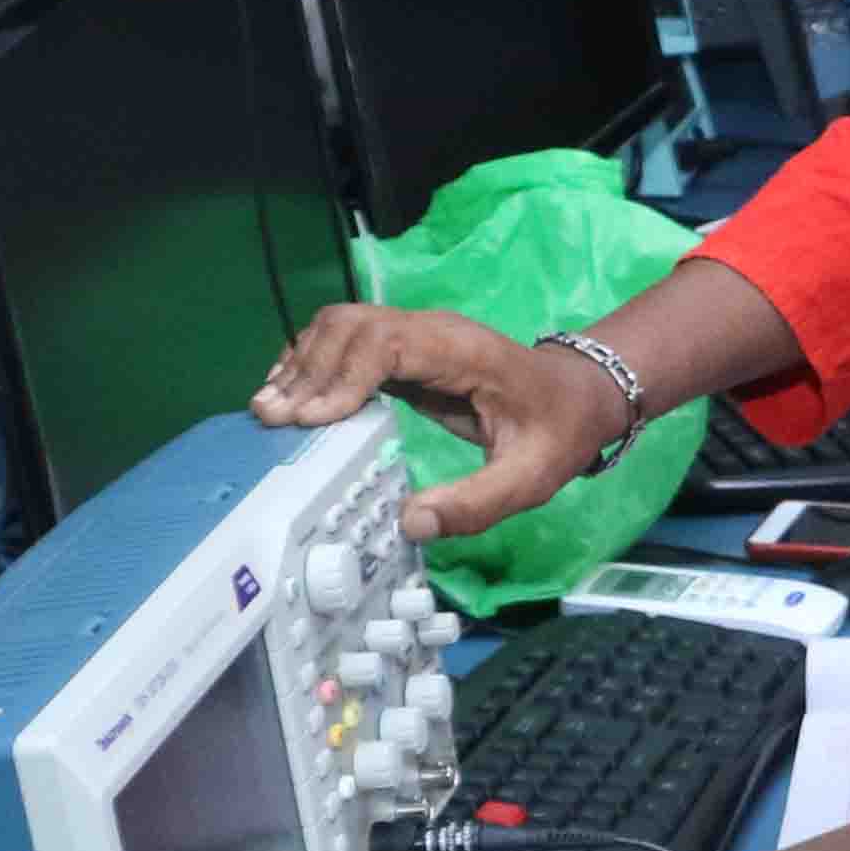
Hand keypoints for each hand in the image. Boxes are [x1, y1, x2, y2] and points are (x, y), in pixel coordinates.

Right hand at [248, 303, 627, 540]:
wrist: (579, 395)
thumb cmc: (559, 431)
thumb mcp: (531, 477)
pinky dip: (314, 364)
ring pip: (343, 327)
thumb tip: (411, 525)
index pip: (388, 342)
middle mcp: (433, 331)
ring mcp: (417, 336)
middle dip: (308, 369)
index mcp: (463, 351)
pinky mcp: (406, 351)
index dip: (344, 374)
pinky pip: (349, 343)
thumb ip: (477, 504)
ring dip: (302, 363)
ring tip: (270, 410)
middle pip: (353, 325)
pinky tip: (291, 397)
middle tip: (274, 419)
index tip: (314, 418)